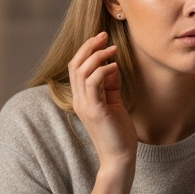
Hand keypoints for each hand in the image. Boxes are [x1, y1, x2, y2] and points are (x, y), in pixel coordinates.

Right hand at [68, 32, 138, 193]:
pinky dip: (103, 69)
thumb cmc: (118, 133)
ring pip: (81, 71)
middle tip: (104, 35)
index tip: (102, 39)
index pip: (76, 68)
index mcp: (82, 98)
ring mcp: (85, 105)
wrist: (120, 158)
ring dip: (97, 55)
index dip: (86, 50)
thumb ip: (111, 84)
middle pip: (75, 65)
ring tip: (112, 48)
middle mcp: (79, 100)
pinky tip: (114, 66)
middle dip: (89, 46)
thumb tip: (112, 65)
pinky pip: (93, 82)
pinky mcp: (95, 110)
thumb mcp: (114, 103)